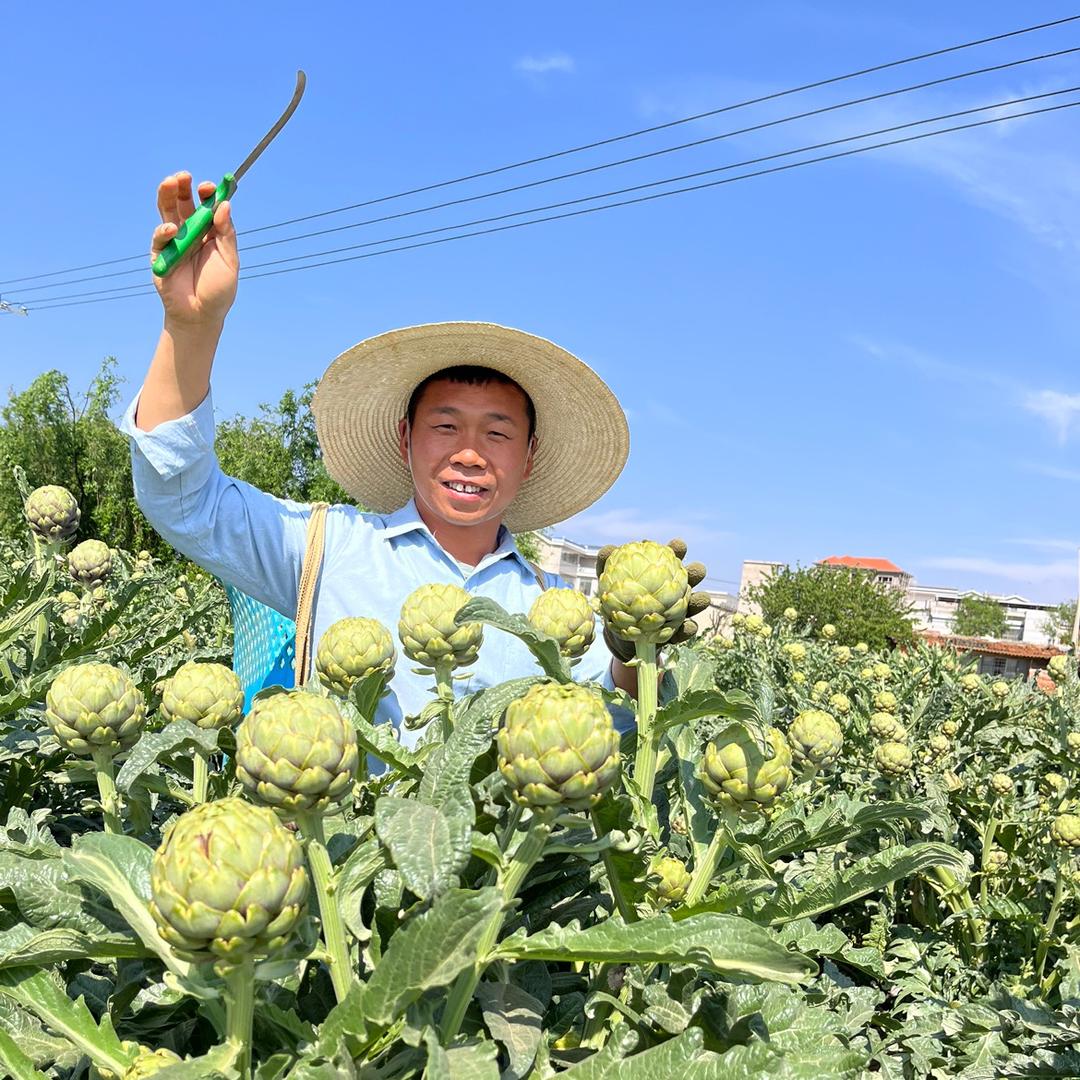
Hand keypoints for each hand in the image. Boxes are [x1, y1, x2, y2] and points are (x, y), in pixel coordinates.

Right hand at [151, 172, 238, 327]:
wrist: (200, 316)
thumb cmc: (218, 289)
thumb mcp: (229, 261)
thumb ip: (226, 234)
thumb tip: (224, 205)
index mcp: (210, 232)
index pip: (207, 206)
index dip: (207, 195)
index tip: (210, 187)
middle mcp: (191, 233)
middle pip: (184, 204)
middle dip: (182, 188)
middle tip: (184, 176)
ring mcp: (174, 241)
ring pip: (167, 212)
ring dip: (167, 195)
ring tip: (170, 182)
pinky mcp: (160, 254)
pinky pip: (160, 237)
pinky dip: (164, 230)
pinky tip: (171, 228)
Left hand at [596, 538, 710, 662]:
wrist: (618, 635)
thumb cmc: (616, 602)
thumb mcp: (608, 584)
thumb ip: (607, 567)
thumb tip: (608, 549)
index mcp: (659, 575)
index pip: (671, 559)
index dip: (677, 550)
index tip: (679, 545)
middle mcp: (673, 592)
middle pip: (689, 579)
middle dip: (695, 572)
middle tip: (698, 570)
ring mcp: (677, 612)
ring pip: (693, 604)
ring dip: (699, 601)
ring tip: (702, 598)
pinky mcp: (675, 633)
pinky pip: (685, 631)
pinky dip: (688, 629)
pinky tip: (690, 627)